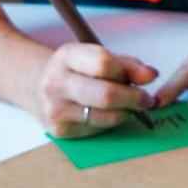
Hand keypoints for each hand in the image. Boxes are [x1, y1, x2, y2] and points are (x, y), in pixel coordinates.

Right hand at [33, 43, 158, 137]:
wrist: (36, 87)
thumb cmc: (76, 70)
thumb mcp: (96, 57)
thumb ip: (126, 64)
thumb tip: (151, 75)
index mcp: (66, 56)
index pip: (103, 63)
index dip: (131, 72)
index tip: (149, 78)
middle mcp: (55, 83)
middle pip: (106, 95)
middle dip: (134, 99)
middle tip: (147, 100)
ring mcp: (55, 109)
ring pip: (105, 116)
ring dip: (125, 112)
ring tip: (129, 106)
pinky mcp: (59, 131)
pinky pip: (98, 128)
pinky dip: (111, 122)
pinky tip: (109, 114)